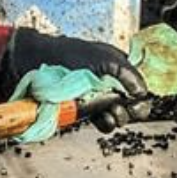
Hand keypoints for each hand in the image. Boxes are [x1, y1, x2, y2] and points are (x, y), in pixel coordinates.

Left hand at [1, 28, 152, 131]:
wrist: (34, 64)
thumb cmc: (67, 54)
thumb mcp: (104, 58)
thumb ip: (128, 73)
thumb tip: (142, 92)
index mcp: (116, 65)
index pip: (138, 85)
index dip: (140, 96)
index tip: (136, 102)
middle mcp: (108, 81)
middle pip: (131, 102)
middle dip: (131, 109)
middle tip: (124, 109)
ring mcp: (96, 96)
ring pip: (118, 114)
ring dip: (118, 117)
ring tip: (111, 114)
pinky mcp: (83, 109)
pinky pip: (102, 121)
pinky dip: (106, 123)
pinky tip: (103, 119)